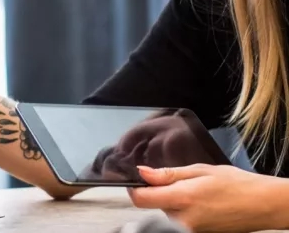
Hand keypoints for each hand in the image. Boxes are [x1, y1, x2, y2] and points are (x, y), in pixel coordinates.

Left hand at [128, 164, 288, 231]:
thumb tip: (142, 172)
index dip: (134, 189)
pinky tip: (203, 204)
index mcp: (182, 199)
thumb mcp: (199, 170)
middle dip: (162, 192)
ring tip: (198, 193)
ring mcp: (191, 231)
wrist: (263, 205)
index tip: (137, 180)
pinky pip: (181, 221)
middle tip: (184, 182)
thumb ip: (167, 174)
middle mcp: (183, 220)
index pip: (141, 199)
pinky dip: (186, 211)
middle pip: (155, 205)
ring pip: (168, 213)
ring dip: (175, 202)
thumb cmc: (236, 184)